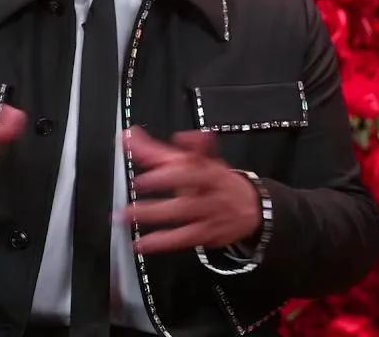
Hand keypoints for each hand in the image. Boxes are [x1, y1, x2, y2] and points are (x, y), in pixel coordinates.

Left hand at [120, 126, 260, 254]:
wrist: (250, 209)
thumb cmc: (215, 181)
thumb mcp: (192, 163)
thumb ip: (157, 151)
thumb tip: (130, 136)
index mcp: (207, 167)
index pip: (195, 157)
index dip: (184, 151)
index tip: (163, 150)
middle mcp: (210, 188)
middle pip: (191, 181)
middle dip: (165, 179)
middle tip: (140, 181)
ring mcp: (210, 212)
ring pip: (184, 212)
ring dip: (155, 213)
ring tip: (128, 214)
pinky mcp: (207, 234)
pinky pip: (184, 238)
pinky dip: (163, 242)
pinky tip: (143, 243)